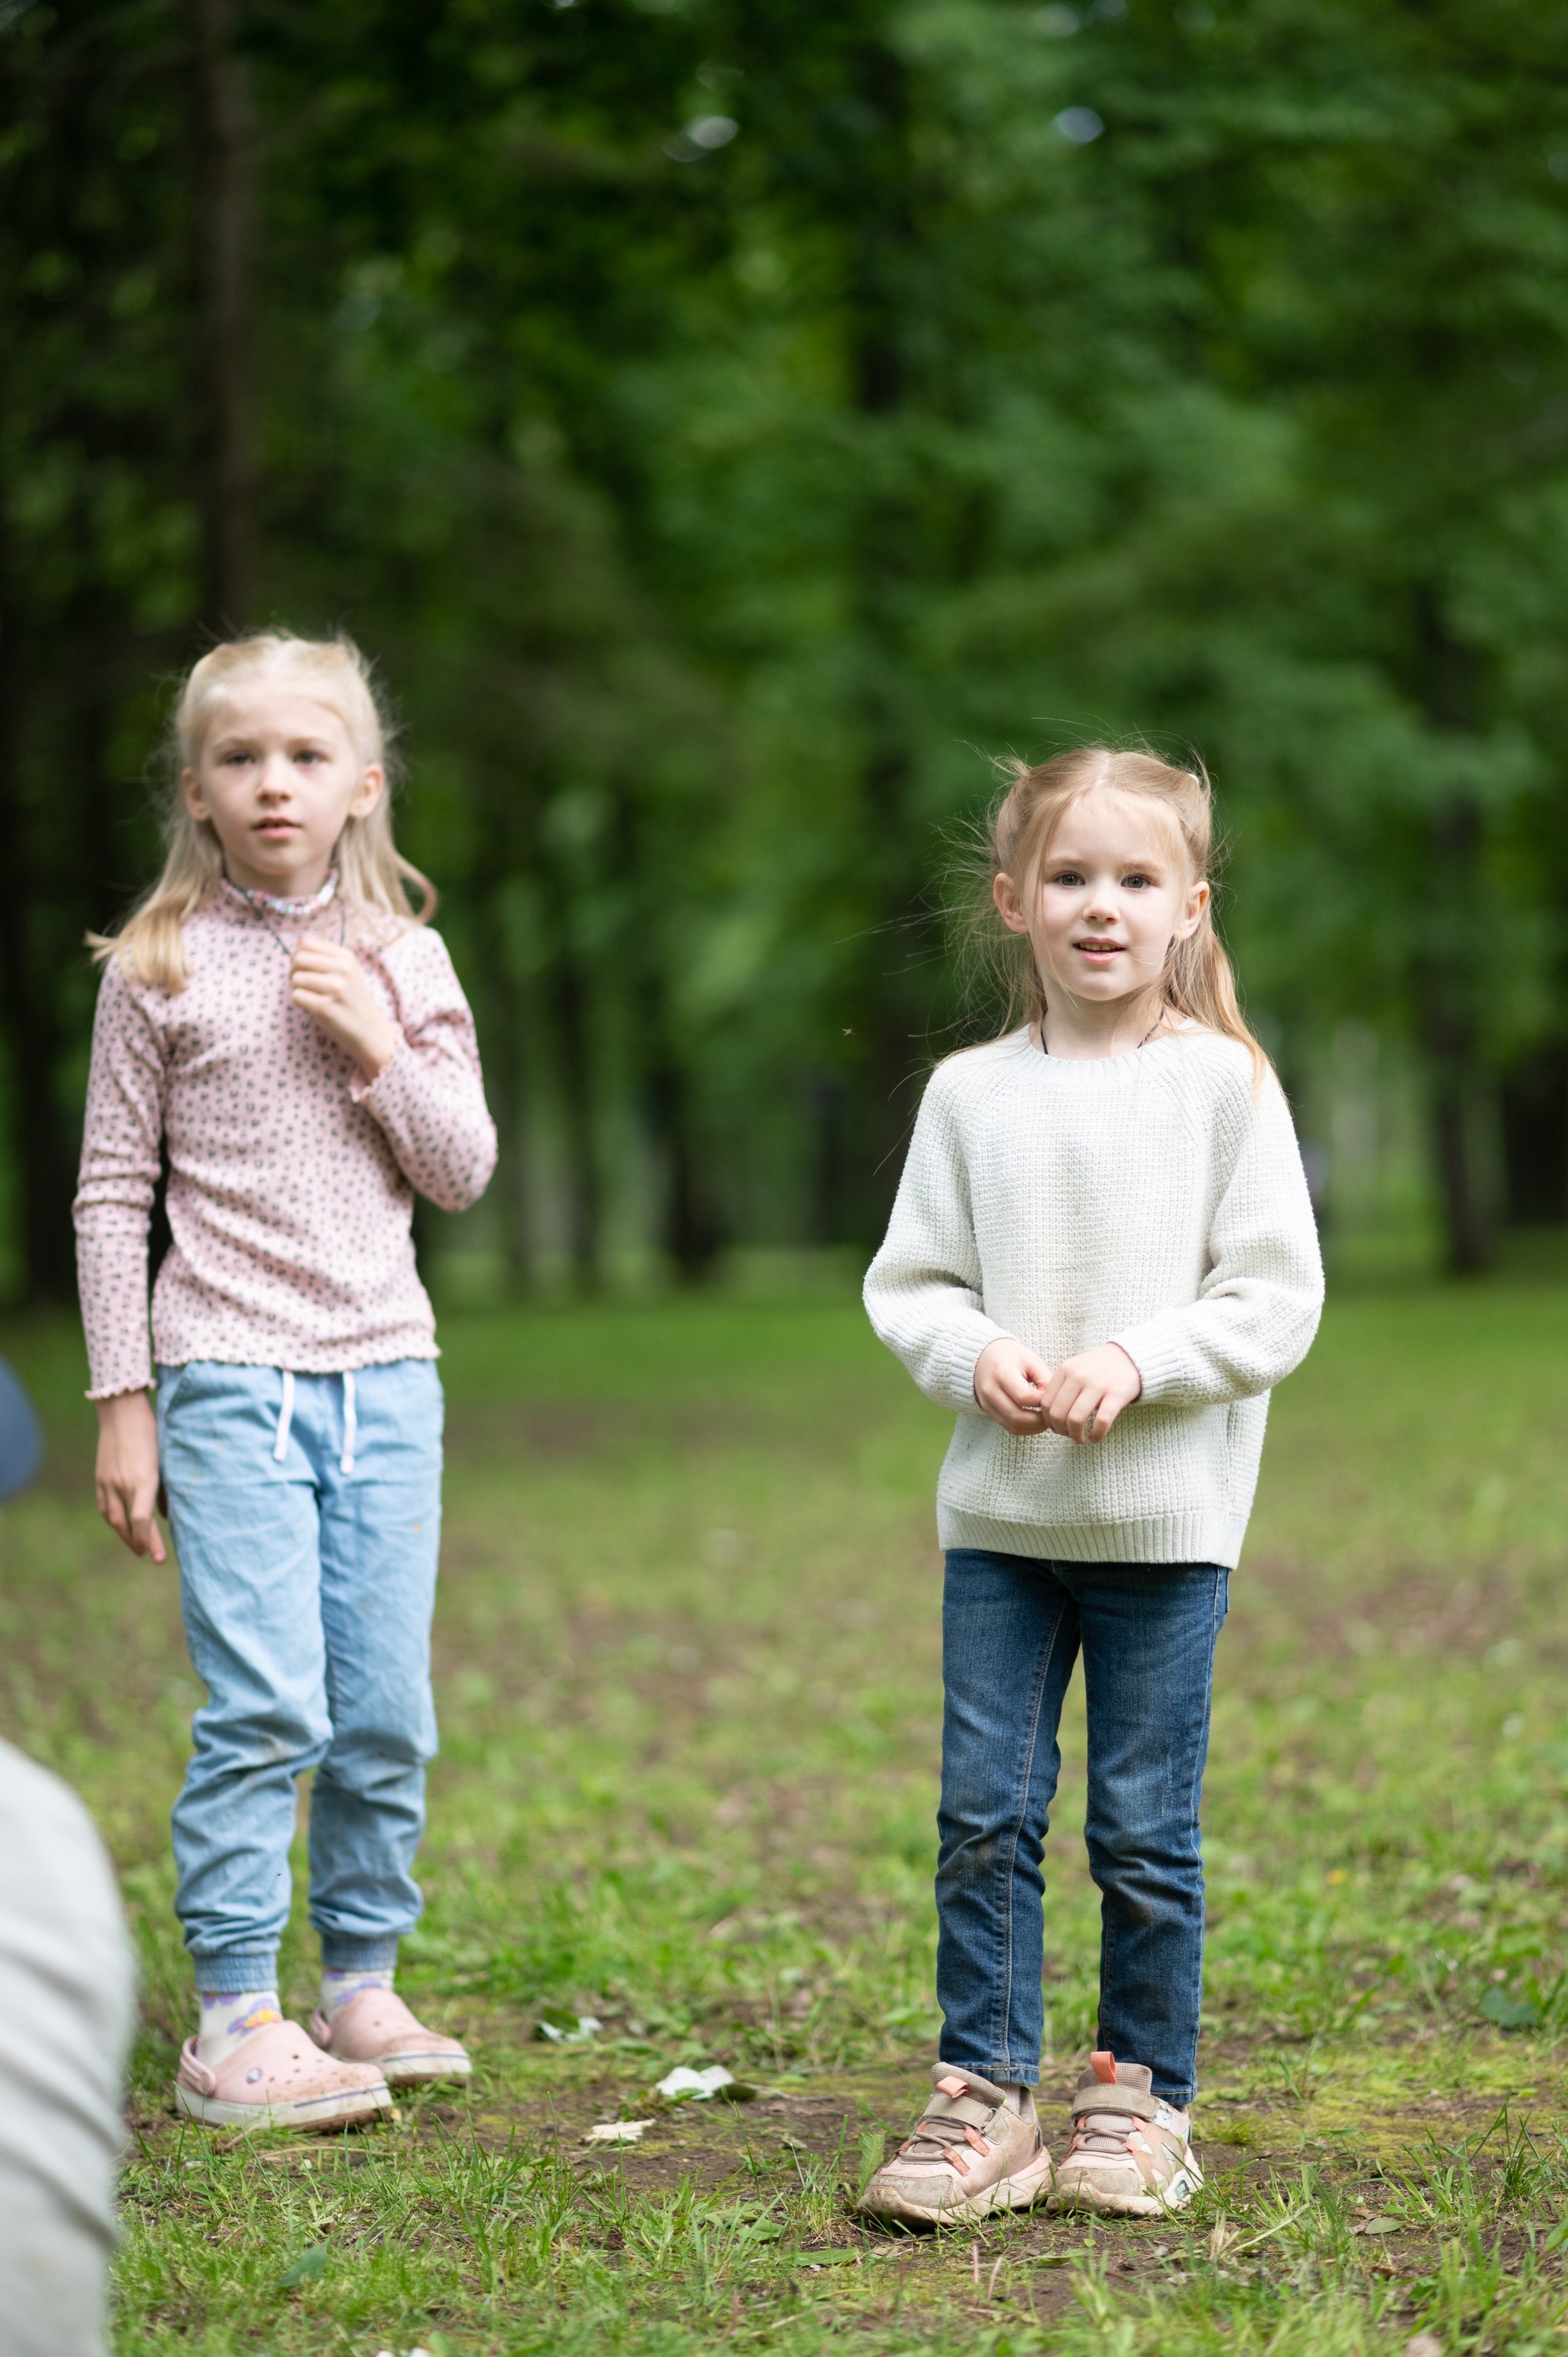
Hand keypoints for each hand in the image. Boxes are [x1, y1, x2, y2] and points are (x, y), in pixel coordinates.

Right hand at [93, 1389, 166, 1560]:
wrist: (122, 1411)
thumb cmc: (152, 1432)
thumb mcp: (166, 1459)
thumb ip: (165, 1488)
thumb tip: (165, 1514)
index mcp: (144, 1478)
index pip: (143, 1520)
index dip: (151, 1541)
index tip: (158, 1558)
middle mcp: (122, 1483)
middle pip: (127, 1524)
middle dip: (139, 1543)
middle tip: (150, 1556)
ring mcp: (108, 1480)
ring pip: (112, 1517)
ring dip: (124, 1534)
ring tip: (136, 1545)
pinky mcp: (100, 1477)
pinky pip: (104, 1505)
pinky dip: (113, 1519)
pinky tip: (120, 1525)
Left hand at [289, 935, 398, 1081]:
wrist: (370, 1030)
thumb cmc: (351, 999)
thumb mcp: (347, 972)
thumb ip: (325, 959)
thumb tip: (295, 951)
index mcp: (346, 957)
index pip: (305, 943)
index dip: (296, 954)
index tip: (302, 967)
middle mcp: (342, 969)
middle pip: (298, 959)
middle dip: (293, 971)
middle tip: (301, 983)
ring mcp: (335, 988)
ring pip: (295, 979)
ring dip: (297, 988)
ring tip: (311, 996)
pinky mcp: (325, 1007)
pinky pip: (296, 996)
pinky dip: (300, 1003)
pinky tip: (313, 1007)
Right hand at [973, 1337, 1055, 1434]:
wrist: (985, 1357)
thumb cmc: (1012, 1357)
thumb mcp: (1031, 1360)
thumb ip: (1044, 1379)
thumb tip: (1054, 1401)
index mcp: (1002, 1372)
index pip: (1024, 1397)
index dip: (1042, 1402)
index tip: (1053, 1398)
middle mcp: (990, 1390)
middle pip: (1017, 1416)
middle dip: (1040, 1421)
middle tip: (1053, 1415)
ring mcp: (987, 1403)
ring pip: (1013, 1426)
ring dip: (1033, 1428)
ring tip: (1046, 1420)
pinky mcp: (988, 1411)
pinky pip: (1009, 1428)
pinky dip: (1025, 1429)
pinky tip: (1035, 1422)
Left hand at [1036, 1342, 1142, 1443]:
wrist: (1129, 1357)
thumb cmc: (1097, 1368)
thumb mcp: (1075, 1368)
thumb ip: (1060, 1387)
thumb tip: (1048, 1416)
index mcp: (1066, 1370)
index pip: (1047, 1402)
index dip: (1048, 1420)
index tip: (1055, 1427)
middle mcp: (1079, 1376)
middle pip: (1058, 1413)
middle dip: (1060, 1430)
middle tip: (1067, 1435)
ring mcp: (1098, 1385)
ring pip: (1076, 1419)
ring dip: (1075, 1435)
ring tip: (1079, 1439)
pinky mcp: (1117, 1394)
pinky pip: (1102, 1421)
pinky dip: (1096, 1434)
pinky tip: (1095, 1438)